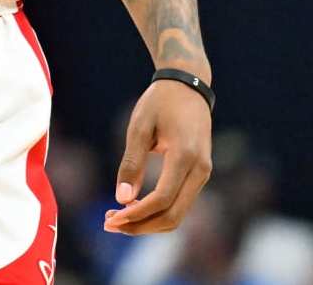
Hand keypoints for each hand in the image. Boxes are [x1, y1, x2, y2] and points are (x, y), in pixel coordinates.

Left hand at [104, 78, 211, 234]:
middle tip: (109, 224)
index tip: (111, 217)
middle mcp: (200, 170)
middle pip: (173, 215)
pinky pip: (180, 203)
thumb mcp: (139, 127)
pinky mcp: (199, 174)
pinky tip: (133, 207)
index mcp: (185, 155)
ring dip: (148, 222)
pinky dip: (158, 212)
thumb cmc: (160, 103)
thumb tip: (122, 198)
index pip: (162, 198)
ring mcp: (203, 174)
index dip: (136, 213)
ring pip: (178, 214)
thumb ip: (132, 163)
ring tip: (117, 218)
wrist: (188, 86)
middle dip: (141, 225)